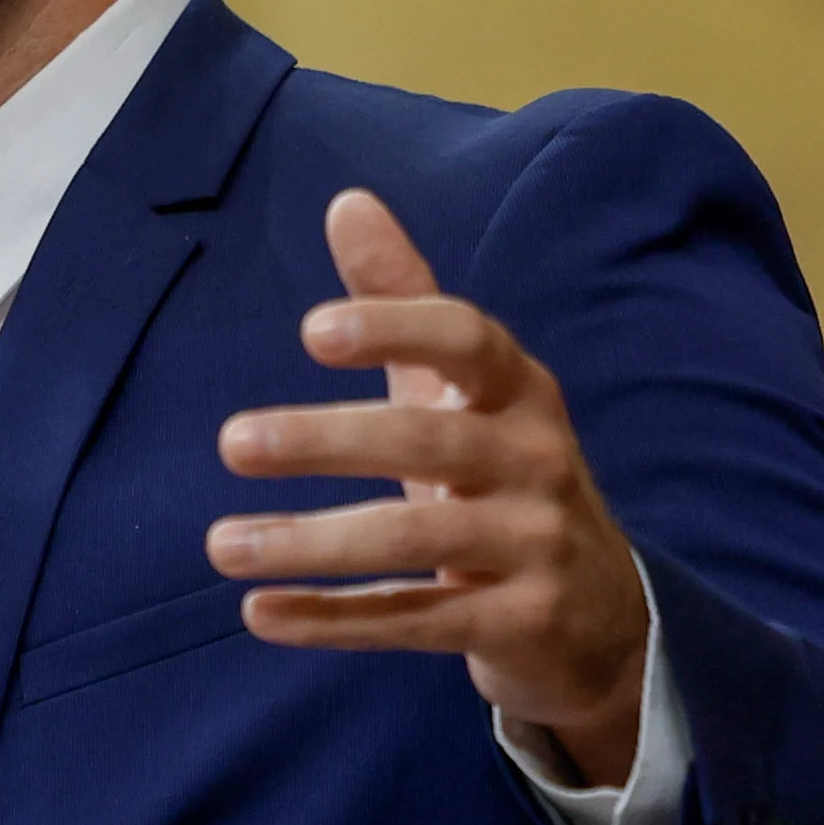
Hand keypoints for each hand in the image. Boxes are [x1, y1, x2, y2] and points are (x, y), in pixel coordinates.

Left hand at [210, 190, 654, 781]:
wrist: (602, 616)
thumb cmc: (506, 480)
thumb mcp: (466, 392)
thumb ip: (405, 300)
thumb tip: (346, 200)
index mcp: (521, 392)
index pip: (468, 339)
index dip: (396, 329)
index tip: (311, 332)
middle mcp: (537, 461)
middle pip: (431, 439)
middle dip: (328, 439)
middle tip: (232, 442)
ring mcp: (535, 546)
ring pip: (416, 537)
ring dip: (311, 541)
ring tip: (221, 545)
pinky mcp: (519, 624)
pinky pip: (416, 619)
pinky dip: (335, 619)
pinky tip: (260, 613)